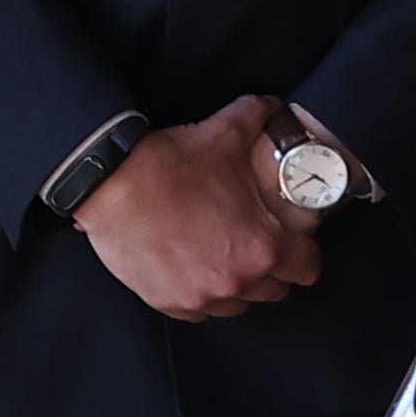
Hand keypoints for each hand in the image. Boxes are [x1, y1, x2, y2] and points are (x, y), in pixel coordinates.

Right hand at [77, 97, 326, 322]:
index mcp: (265, 246)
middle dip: (268, 269)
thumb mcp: (222, 132)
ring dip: (233, 285)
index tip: (291, 241)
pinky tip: (186, 269)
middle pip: (274, 290)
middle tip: (251, 245)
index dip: (303, 251)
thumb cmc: (167, 164)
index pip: (308, 267)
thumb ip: (257, 118)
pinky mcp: (166, 300)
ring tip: (216, 259)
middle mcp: (238, 279)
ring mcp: (201, 296)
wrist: (107, 182)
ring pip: (236, 305)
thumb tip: (271, 105)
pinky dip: (195, 294)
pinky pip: (196, 311)